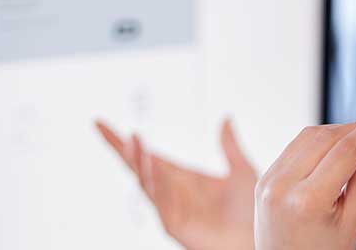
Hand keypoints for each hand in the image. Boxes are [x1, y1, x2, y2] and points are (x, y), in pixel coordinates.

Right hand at [95, 119, 256, 249]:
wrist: (256, 241)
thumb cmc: (249, 213)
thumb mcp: (242, 171)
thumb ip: (230, 146)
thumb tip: (226, 118)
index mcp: (180, 178)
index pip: (146, 155)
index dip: (123, 141)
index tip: (100, 122)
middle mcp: (170, 192)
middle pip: (136, 168)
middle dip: (121, 149)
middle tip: (104, 127)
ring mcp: (170, 210)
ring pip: (145, 184)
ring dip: (138, 162)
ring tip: (135, 141)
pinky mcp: (175, 226)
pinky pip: (160, 203)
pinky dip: (156, 183)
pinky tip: (154, 164)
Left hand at [254, 106, 355, 249]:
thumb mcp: (353, 219)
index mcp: (307, 201)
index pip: (345, 151)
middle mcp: (282, 186)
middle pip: (326, 138)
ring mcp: (268, 181)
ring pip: (308, 136)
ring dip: (337, 132)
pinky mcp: (263, 178)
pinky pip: (293, 147)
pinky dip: (317, 142)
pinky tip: (335, 150)